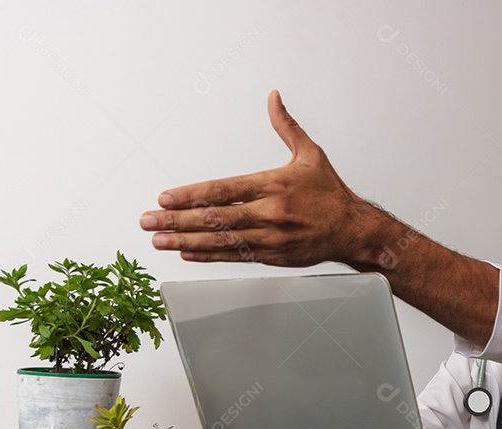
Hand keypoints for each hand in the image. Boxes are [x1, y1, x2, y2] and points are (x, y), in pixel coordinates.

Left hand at [140, 90, 383, 266]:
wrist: (353, 230)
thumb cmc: (330, 194)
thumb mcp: (310, 154)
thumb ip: (286, 126)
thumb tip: (273, 97)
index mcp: (273, 186)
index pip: (223, 191)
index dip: (191, 195)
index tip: (165, 198)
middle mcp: (268, 214)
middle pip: (215, 218)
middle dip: (176, 220)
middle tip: (148, 221)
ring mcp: (268, 238)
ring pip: (220, 241)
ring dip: (185, 241)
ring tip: (159, 240)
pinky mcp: (271, 256)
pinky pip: (234, 257)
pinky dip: (208, 256)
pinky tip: (187, 254)